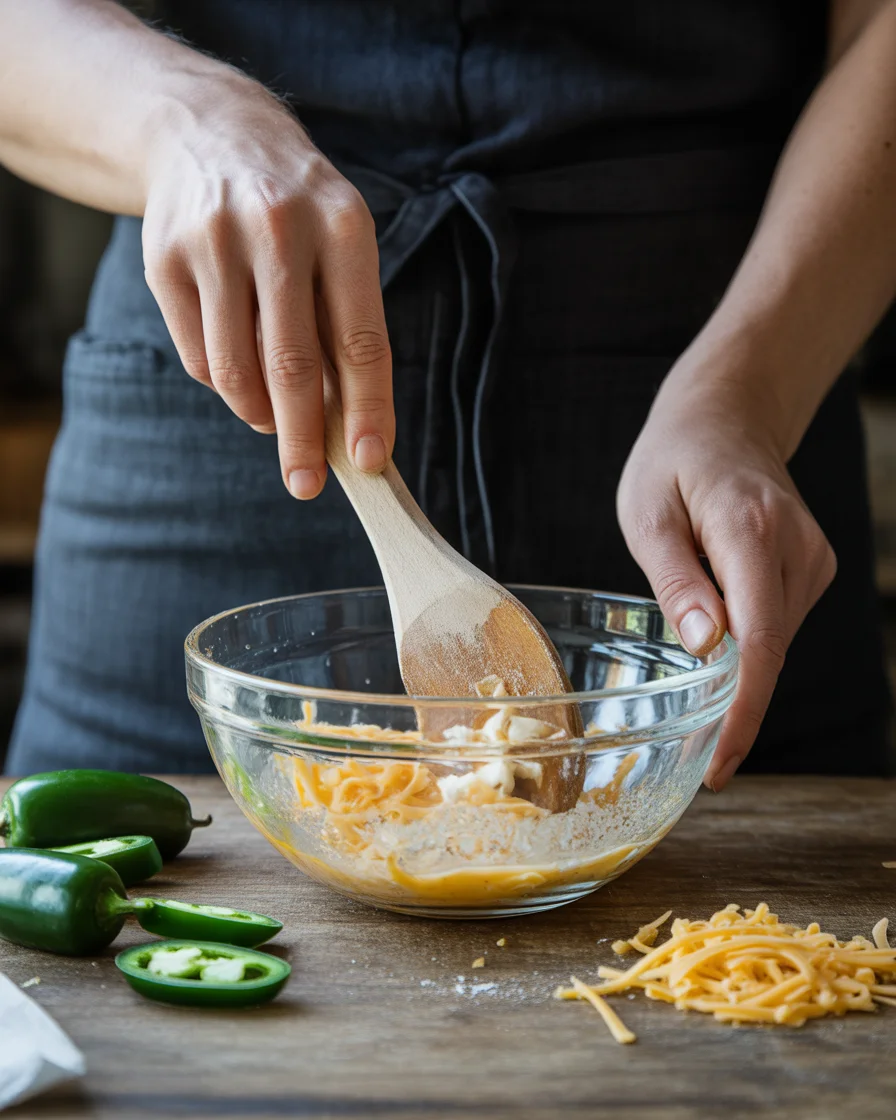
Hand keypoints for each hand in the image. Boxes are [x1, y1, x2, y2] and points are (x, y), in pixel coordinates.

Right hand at [141, 76, 392, 498]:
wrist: (209, 133)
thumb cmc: (297, 210)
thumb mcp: (341, 244)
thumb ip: (346, 324)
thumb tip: (350, 425)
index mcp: (341, 225)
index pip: (360, 339)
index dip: (367, 408)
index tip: (369, 460)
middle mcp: (277, 227)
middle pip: (292, 365)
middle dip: (303, 439)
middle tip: (307, 484)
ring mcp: (213, 242)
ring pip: (237, 371)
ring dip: (261, 415)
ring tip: (275, 421)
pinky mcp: (163, 259)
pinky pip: (199, 358)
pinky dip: (225, 385)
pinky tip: (241, 371)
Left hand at [617, 370, 836, 789]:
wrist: (726, 418)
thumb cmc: (674, 462)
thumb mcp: (648, 514)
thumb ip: (676, 580)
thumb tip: (707, 648)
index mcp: (750, 531)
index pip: (760, 640)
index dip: (743, 709)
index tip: (721, 761)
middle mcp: (795, 548)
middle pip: (770, 651)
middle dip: (733, 707)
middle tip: (694, 754)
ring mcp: (811, 559)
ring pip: (775, 642)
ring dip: (736, 671)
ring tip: (692, 674)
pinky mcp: (811, 567)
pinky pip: (777, 624)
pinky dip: (747, 645)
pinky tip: (714, 633)